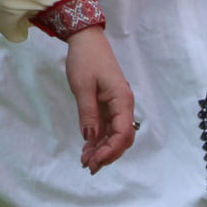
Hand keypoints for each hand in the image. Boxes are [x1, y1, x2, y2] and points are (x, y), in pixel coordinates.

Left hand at [65, 25, 135, 173]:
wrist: (86, 40)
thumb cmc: (86, 59)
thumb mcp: (83, 86)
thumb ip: (87, 112)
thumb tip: (90, 137)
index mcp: (122, 101)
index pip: (122, 133)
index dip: (110, 150)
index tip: (95, 161)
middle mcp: (123, 106)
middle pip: (121, 138)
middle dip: (107, 154)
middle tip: (88, 166)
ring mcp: (116, 106)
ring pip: (113, 134)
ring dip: (101, 149)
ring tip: (85, 161)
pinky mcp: (107, 105)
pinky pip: (106, 127)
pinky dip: (97, 139)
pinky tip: (87, 148)